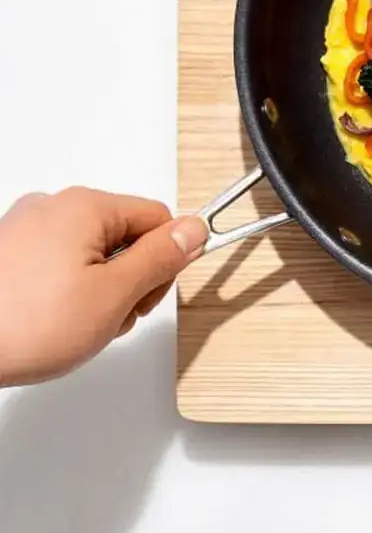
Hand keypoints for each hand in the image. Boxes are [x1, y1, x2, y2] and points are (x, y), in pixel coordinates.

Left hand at [0, 188, 206, 385]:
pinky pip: (59, 262)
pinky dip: (66, 290)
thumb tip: (193, 231)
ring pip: (93, 252)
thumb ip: (161, 259)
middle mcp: (54, 207)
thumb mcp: (114, 296)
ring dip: (99, 289)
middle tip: (111, 316)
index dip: (165, 260)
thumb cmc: (20, 326)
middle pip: (125, 235)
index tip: (151, 292)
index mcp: (86, 207)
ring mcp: (25, 228)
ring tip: (75, 324)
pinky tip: (51, 321)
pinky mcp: (7, 252)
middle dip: (129, 279)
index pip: (158, 219)